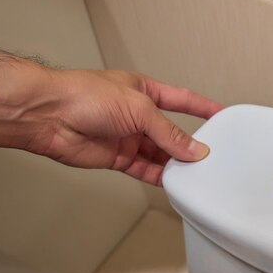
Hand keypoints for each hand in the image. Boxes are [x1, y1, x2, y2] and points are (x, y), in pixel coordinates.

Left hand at [0, 53, 222, 184]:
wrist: (49, 116)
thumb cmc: (83, 95)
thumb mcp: (139, 108)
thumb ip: (169, 132)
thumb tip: (193, 148)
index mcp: (145, 91)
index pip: (183, 100)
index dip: (204, 107)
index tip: (222, 115)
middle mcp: (137, 115)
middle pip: (172, 132)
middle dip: (190, 144)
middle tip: (209, 155)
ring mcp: (128, 137)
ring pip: (160, 154)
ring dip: (176, 163)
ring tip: (194, 172)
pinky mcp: (117, 157)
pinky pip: (145, 169)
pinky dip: (159, 176)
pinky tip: (172, 181)